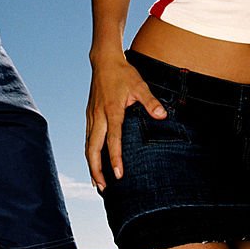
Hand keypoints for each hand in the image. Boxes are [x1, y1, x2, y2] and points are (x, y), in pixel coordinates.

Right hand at [85, 54, 165, 190]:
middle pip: (93, 149)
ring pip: (88, 146)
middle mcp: (98, 116)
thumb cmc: (123, 73)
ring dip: (91, 165)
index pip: (113, 139)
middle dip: (96, 170)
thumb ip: (150, 101)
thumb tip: (162, 116)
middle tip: (103, 188)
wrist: (104, 60)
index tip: (118, 175)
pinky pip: (87, 139)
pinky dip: (90, 153)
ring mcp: (91, 116)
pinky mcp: (89, 115)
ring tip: (97, 182)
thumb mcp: (140, 84)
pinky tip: (93, 162)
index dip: (115, 158)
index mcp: (111, 111)